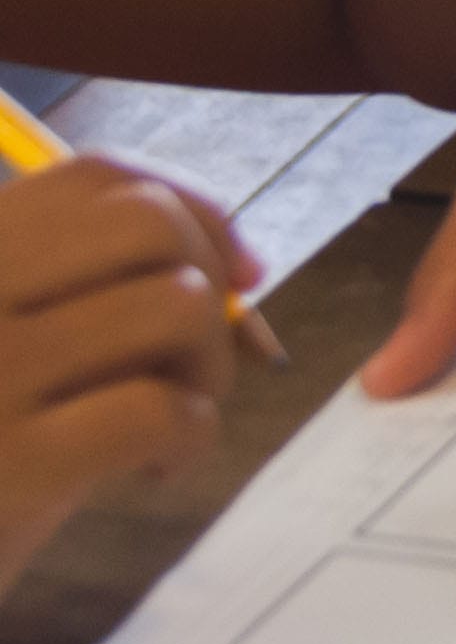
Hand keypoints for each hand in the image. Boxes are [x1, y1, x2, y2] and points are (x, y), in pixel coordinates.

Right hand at [0, 160, 254, 598]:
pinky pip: (162, 408)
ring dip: (207, 367)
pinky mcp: (12, 465)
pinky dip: (192, 435)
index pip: (92, 174)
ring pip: (176, 303)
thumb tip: (245, 268)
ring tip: (170, 421)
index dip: (192, 207)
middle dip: (208, 285)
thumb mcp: (20, 344)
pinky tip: (154, 469)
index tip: (234, 270)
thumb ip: (99, 288)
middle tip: (192, 365)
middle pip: (148, 222)